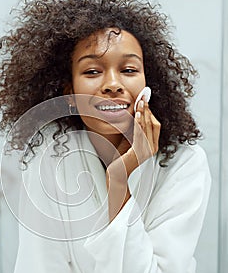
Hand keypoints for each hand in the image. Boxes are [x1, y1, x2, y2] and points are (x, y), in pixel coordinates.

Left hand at [106, 96, 160, 220]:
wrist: (117, 176)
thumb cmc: (121, 160)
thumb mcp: (129, 142)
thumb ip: (133, 131)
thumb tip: (134, 115)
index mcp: (152, 145)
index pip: (155, 124)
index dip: (150, 111)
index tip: (145, 99)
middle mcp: (152, 148)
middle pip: (153, 123)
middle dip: (148, 108)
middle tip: (144, 96)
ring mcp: (146, 151)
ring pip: (148, 127)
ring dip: (144, 112)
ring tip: (141, 101)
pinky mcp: (139, 152)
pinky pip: (140, 134)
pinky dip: (139, 123)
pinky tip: (138, 114)